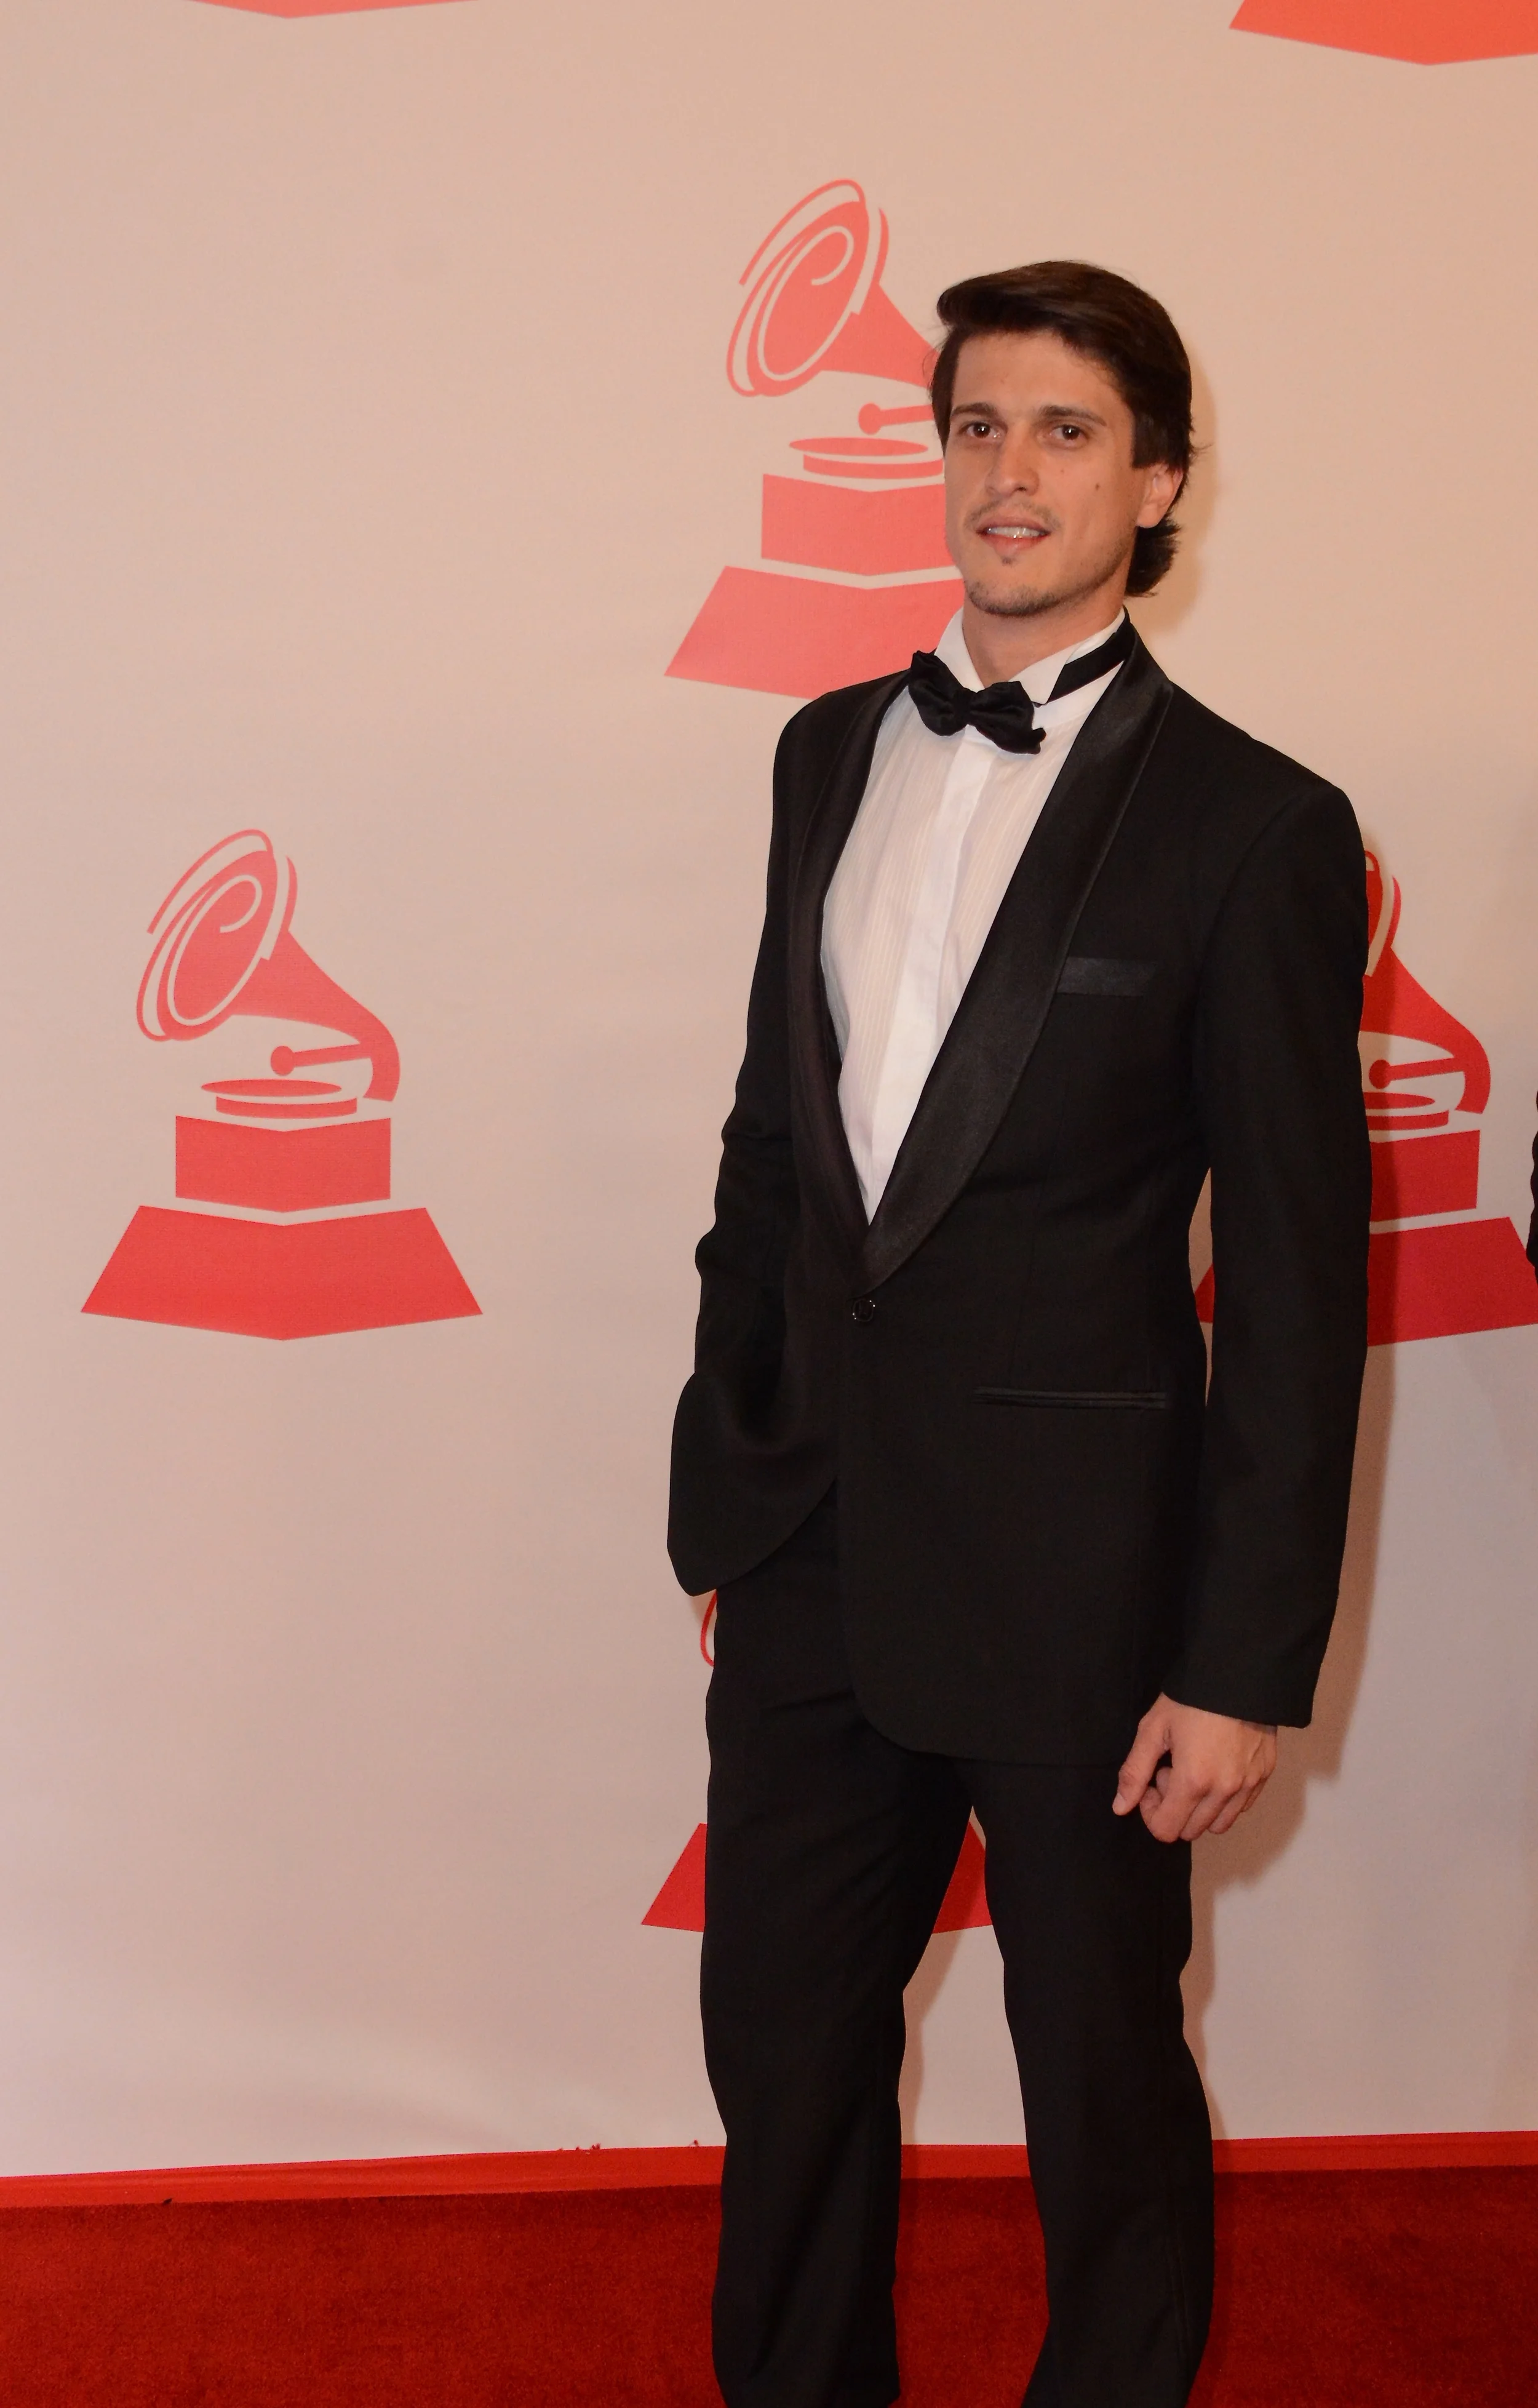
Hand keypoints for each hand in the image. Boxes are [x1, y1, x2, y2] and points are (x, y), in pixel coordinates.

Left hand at [1113, 1693, 1276, 1843]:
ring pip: (1218, 1824)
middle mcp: (1224, 1791)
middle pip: (1190, 1831)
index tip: (1152, 1781)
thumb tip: (1120, 1807)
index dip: (1150, 1811)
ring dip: (1200, 1807)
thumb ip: (1134, 1772)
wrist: (1238, 1674)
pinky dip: (1224, 1799)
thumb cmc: (1192, 1698)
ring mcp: (1248, 1785)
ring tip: (1195, 1768)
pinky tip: (1216, 1766)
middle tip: (1172, 1770)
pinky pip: (1240, 1807)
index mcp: (1193, 1781)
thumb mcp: (1153, 1728)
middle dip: (1174, 1807)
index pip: (1166, 1830)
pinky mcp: (1264, 1776)